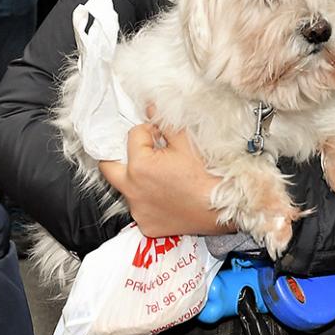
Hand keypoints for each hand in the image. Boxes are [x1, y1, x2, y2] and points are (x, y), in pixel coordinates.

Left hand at [98, 116, 231, 237]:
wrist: (225, 208)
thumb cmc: (208, 176)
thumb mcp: (186, 143)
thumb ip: (164, 123)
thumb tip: (150, 108)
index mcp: (139, 166)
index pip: (133, 136)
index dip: (148, 131)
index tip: (161, 136)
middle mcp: (132, 190)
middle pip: (108, 167)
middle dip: (118, 155)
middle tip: (135, 151)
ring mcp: (138, 211)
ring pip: (126, 189)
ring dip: (136, 179)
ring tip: (158, 175)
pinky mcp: (147, 226)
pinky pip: (139, 209)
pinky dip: (148, 201)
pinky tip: (165, 196)